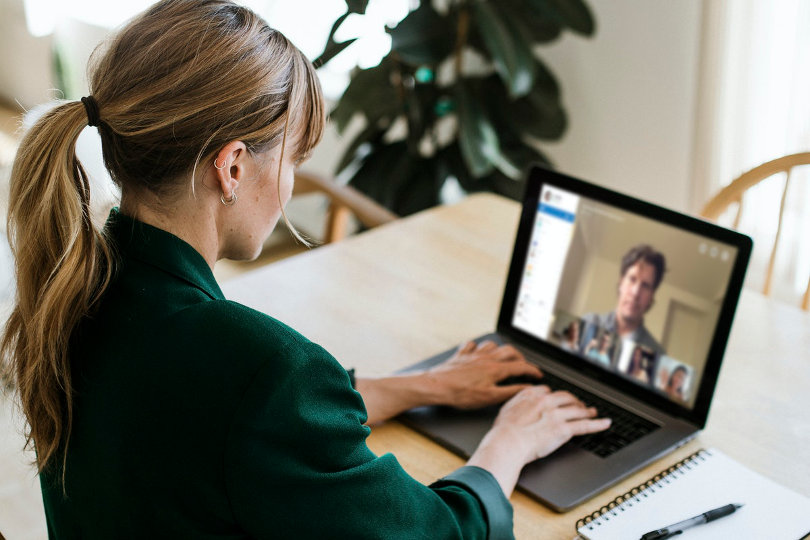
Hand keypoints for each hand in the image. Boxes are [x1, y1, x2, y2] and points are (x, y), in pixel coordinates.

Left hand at [424, 340, 543, 408]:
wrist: (436, 386)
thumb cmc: (460, 394)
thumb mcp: (489, 397)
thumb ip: (510, 392)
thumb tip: (527, 388)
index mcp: (495, 369)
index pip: (520, 366)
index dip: (532, 370)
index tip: (538, 374)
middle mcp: (485, 358)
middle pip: (509, 351)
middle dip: (520, 357)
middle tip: (523, 365)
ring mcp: (472, 354)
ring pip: (491, 344)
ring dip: (500, 349)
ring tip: (503, 357)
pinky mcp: (460, 355)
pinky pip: (472, 344)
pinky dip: (478, 347)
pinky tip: (478, 352)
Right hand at [468, 386, 610, 495]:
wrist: (507, 443)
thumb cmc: (502, 431)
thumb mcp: (505, 410)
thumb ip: (516, 404)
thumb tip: (519, 404)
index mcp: (530, 395)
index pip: (548, 391)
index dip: (555, 396)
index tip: (558, 399)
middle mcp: (545, 402)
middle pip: (566, 397)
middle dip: (574, 401)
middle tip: (579, 405)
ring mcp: (556, 415)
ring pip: (577, 410)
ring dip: (587, 411)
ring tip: (592, 412)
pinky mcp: (564, 430)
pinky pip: (585, 425)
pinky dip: (598, 424)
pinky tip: (605, 423)